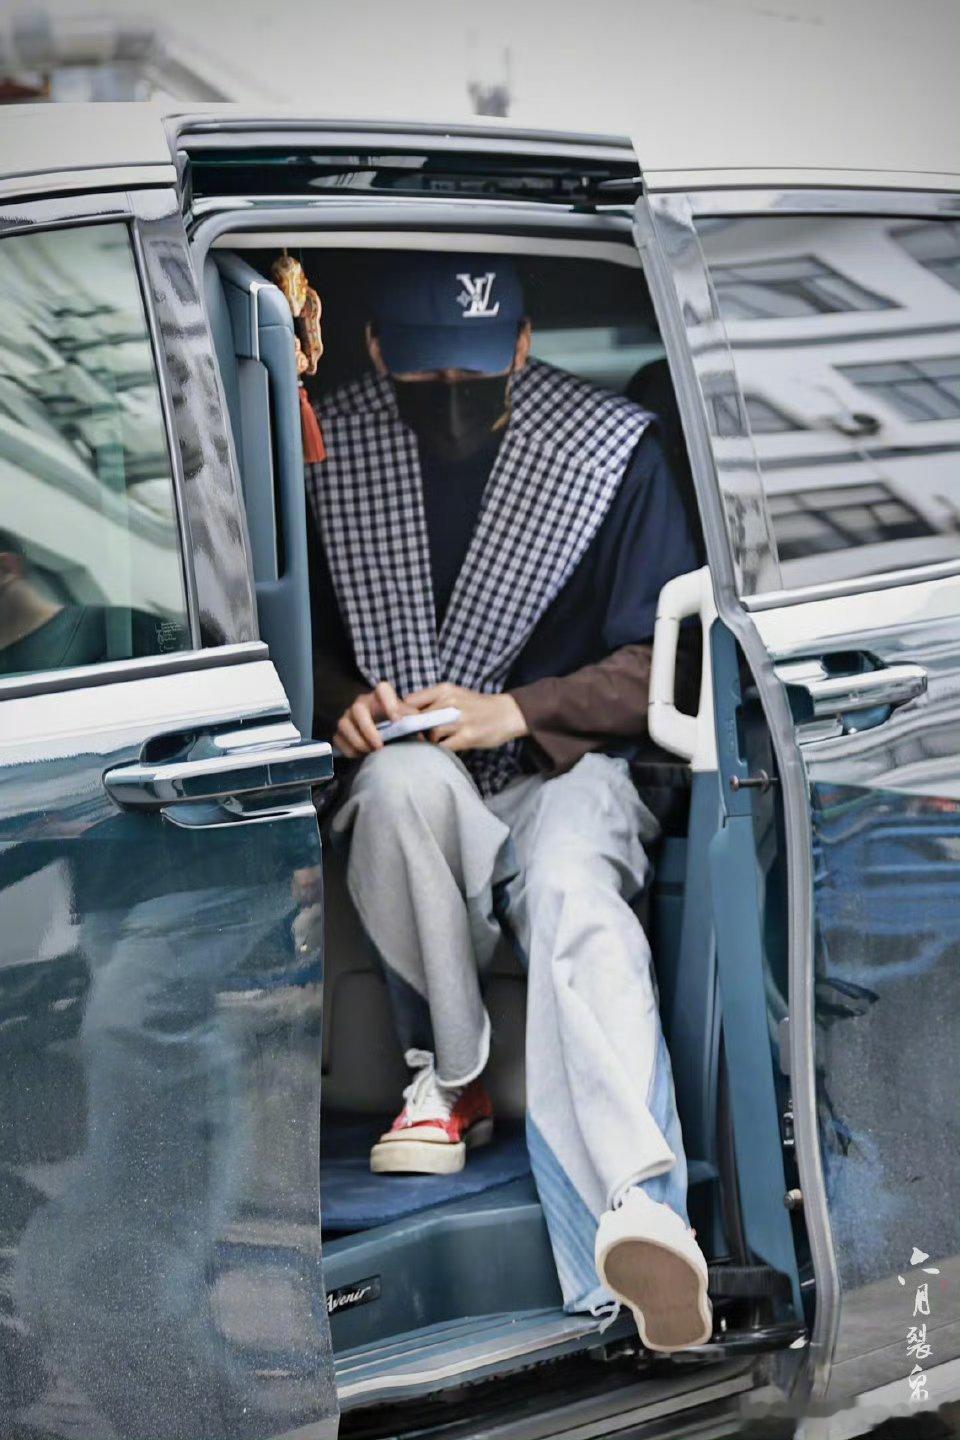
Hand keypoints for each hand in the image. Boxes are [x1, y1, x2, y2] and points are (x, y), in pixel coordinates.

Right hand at [334, 681, 414, 757]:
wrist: (381, 738)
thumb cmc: (396, 726)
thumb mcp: (406, 721)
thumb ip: (414, 723)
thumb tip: (423, 736)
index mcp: (380, 697)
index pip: (382, 688)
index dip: (389, 703)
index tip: (397, 721)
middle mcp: (361, 704)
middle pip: (358, 709)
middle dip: (368, 730)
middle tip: (379, 746)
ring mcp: (348, 717)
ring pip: (344, 725)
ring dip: (358, 741)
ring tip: (371, 752)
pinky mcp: (340, 732)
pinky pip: (338, 739)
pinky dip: (349, 750)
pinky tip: (361, 756)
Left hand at [403, 682, 528, 752]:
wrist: (507, 713)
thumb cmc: (476, 706)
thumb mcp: (454, 694)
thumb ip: (432, 701)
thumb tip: (404, 713)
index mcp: (445, 690)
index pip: (411, 701)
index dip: (403, 714)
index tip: (404, 723)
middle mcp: (450, 702)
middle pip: (417, 719)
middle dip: (414, 730)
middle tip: (418, 736)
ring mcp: (459, 720)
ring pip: (430, 733)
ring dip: (429, 741)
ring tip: (437, 741)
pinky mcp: (467, 736)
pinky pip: (443, 747)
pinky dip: (440, 750)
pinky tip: (446, 747)